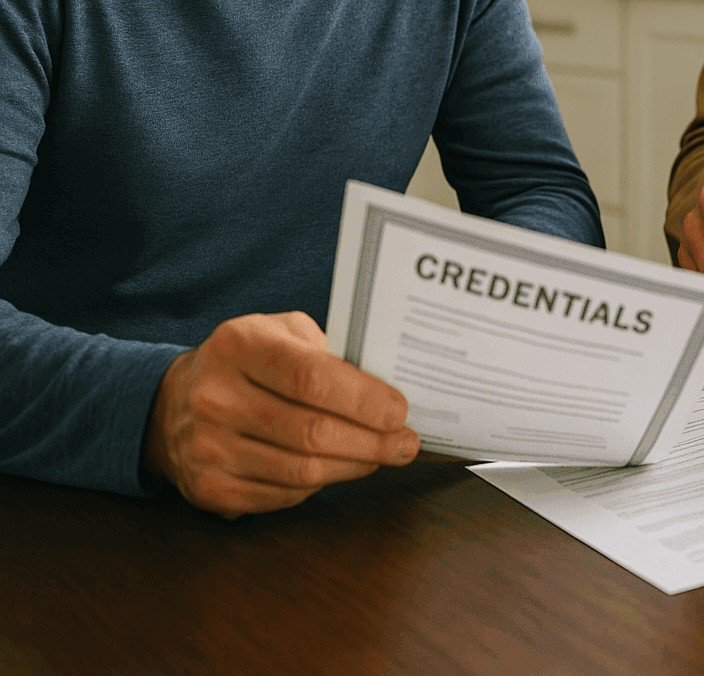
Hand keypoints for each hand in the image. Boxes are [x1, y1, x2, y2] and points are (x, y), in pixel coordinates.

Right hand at [143, 312, 418, 517]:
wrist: (173, 404)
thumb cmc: (248, 362)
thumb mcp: (281, 332)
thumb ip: (329, 349)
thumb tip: (386, 388)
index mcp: (239, 345)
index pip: (312, 377)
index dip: (364, 400)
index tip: (400, 411)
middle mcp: (215, 397)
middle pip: (313, 432)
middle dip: (373, 442)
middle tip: (405, 443)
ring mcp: (207, 448)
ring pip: (303, 471)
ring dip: (354, 467)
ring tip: (380, 456)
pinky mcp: (208, 489)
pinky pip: (284, 496)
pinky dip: (320, 485)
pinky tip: (337, 468)